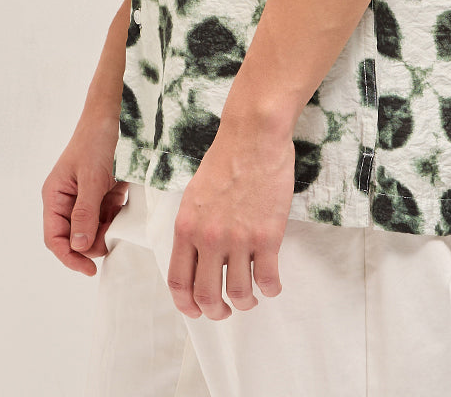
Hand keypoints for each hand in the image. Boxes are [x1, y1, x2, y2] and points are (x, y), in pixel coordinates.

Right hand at [42, 119, 127, 275]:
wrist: (118, 114)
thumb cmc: (98, 140)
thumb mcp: (92, 177)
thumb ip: (85, 212)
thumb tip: (78, 247)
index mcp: (55, 196)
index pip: (55, 238)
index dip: (69, 257)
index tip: (90, 269)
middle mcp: (67, 200)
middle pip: (76, 237)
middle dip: (93, 243)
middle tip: (112, 238)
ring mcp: (86, 197)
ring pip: (94, 230)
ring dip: (107, 231)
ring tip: (119, 219)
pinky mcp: (104, 193)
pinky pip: (108, 217)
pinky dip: (116, 219)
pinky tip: (124, 209)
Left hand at [167, 119, 295, 320]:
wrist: (253, 137)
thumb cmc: (226, 159)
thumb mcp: (194, 194)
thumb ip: (193, 228)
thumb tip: (197, 258)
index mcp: (186, 227)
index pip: (178, 282)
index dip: (187, 305)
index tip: (197, 310)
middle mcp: (209, 237)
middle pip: (207, 296)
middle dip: (216, 312)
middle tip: (226, 311)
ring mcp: (238, 238)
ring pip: (239, 293)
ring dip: (245, 303)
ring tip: (250, 297)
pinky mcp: (267, 235)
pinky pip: (268, 279)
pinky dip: (270, 289)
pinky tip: (272, 285)